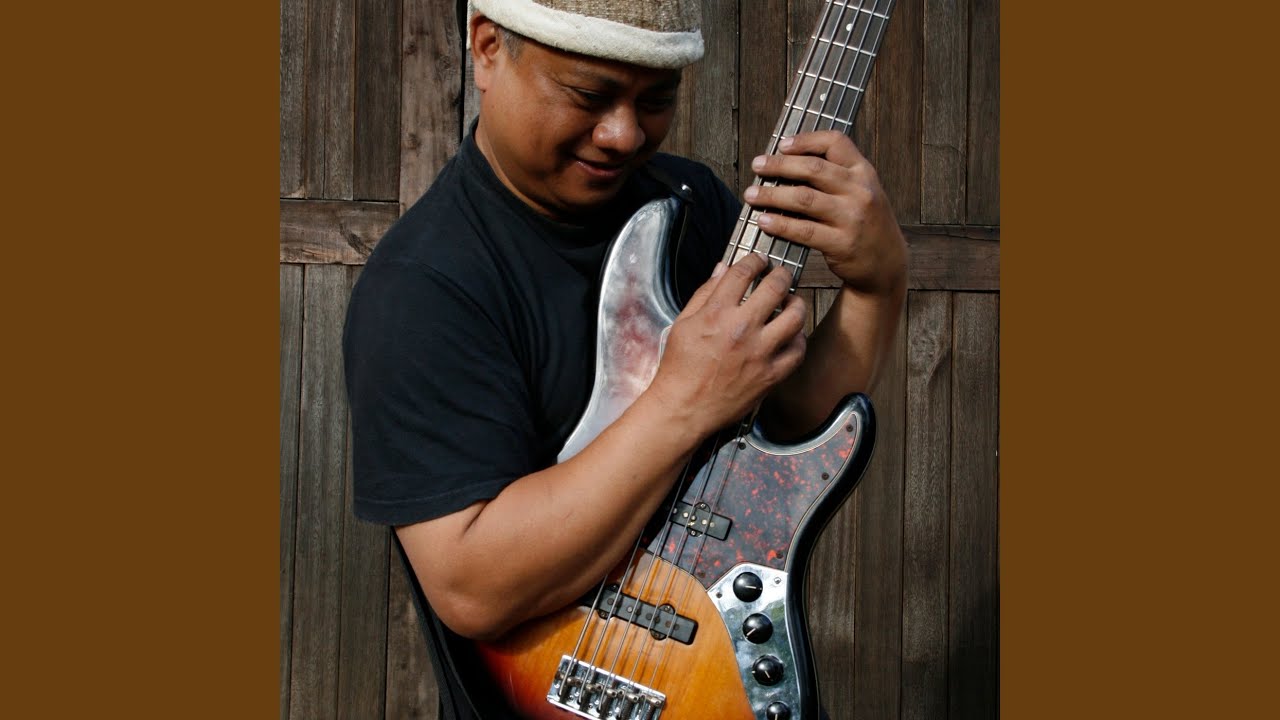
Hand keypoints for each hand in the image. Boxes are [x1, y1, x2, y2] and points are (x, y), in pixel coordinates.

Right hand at [646, 253, 806, 437]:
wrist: (684, 408)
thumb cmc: (680, 369)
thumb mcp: (682, 324)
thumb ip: (704, 293)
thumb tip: (722, 269)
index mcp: (716, 313)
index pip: (743, 272)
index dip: (754, 260)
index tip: (759, 260)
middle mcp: (741, 329)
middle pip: (775, 287)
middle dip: (781, 274)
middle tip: (781, 274)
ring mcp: (760, 352)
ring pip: (795, 316)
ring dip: (796, 303)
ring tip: (791, 303)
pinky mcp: (771, 375)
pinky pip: (798, 350)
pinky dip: (798, 339)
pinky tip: (791, 335)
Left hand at [743, 131, 906, 295]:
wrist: (886, 262)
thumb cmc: (864, 223)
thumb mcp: (861, 191)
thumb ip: (835, 176)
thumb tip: (786, 164)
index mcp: (864, 172)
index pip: (836, 143)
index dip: (806, 140)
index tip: (782, 144)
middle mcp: (860, 191)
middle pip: (813, 169)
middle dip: (779, 165)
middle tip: (757, 166)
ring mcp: (852, 217)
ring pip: (804, 198)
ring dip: (772, 195)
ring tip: (752, 195)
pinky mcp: (842, 243)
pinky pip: (804, 230)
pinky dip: (780, 224)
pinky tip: (764, 221)